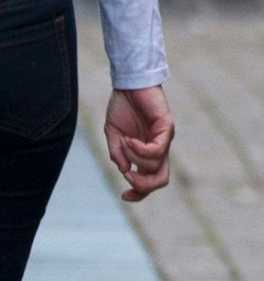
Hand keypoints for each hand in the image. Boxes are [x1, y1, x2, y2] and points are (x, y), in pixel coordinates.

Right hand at [104, 85, 174, 201]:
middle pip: (160, 180)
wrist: (129, 84)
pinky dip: (140, 149)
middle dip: (143, 186)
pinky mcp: (166, 128)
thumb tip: (124, 170)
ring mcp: (164, 139)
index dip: (139, 193)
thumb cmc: (123, 107)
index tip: (124, 196)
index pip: (149, 181)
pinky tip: (128, 140)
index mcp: (146, 153)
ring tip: (123, 143)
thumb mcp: (113, 134)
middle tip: (128, 178)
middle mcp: (159, 149)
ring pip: (155, 165)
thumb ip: (117, 153)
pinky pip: (156, 150)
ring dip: (135, 159)